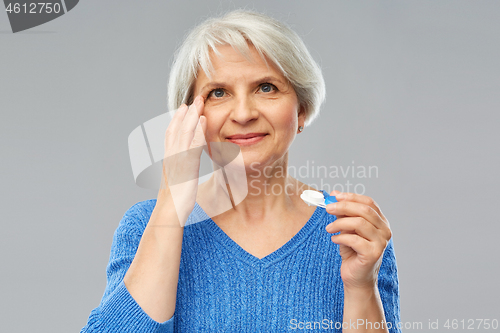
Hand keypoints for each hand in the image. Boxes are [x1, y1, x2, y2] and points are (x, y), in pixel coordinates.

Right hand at [158, 95, 206, 225]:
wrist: (169, 213)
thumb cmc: (174, 203)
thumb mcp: (177, 184)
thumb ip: (181, 174)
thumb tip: (184, 173)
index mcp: (169, 159)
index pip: (172, 134)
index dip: (178, 119)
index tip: (184, 108)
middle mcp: (171, 156)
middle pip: (178, 128)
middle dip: (186, 112)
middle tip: (195, 98)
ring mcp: (178, 159)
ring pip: (185, 132)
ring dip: (193, 115)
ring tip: (200, 102)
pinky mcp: (187, 164)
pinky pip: (193, 143)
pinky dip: (198, 130)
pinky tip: (204, 121)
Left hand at [325, 191, 391, 290]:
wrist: (356, 278)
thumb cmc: (352, 252)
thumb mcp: (347, 230)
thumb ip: (344, 215)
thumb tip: (333, 197)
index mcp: (381, 222)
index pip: (369, 202)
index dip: (351, 197)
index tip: (335, 196)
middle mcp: (385, 231)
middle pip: (364, 210)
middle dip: (343, 206)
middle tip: (328, 208)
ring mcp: (381, 243)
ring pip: (359, 223)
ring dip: (340, 223)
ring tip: (329, 228)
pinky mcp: (373, 254)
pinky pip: (354, 239)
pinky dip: (341, 237)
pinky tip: (334, 240)